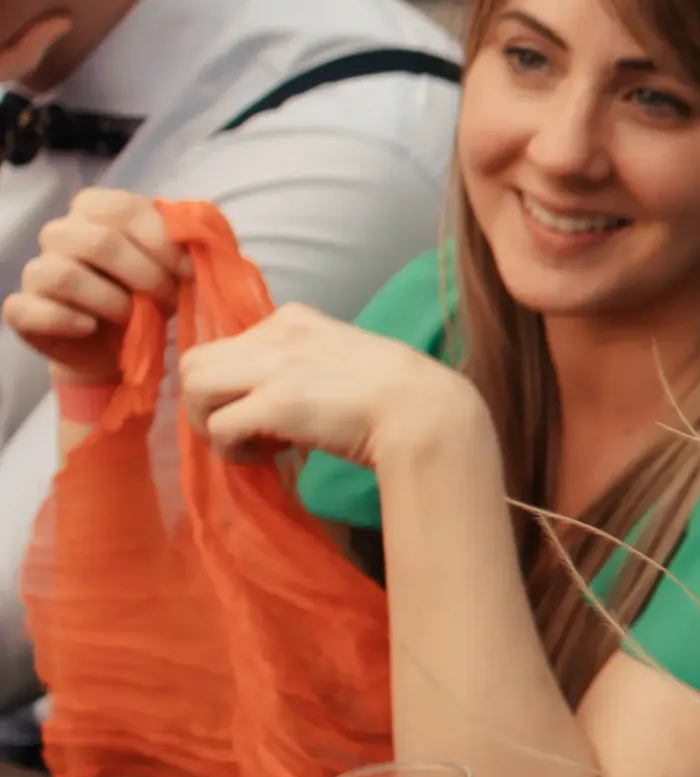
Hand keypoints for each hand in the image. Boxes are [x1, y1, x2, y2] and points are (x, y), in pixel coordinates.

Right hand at [2, 187, 184, 387]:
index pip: (123, 208)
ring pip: (65, 275)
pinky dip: (69, 321)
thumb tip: (205, 240)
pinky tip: (91, 327)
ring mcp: (36, 270)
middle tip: (169, 299)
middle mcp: (60, 233)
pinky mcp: (23, 309)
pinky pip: (33, 309)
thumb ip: (188, 246)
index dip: (161, 240)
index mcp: (95, 210)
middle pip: (98, 242)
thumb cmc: (149, 295)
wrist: (122, 345)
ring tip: (133, 316)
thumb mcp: (176, 267)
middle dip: (146, 275)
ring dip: (112, 301)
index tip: (190, 271)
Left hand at [179, 301, 483, 469]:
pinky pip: (218, 427)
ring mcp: (273, 367)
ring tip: (248, 443)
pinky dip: (231, 449)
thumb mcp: (343, 357)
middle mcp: (275, 334)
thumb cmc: (400, 394)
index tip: (262, 409)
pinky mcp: (275, 404)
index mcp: (293, 319)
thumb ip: (306, 361)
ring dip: (210, 424)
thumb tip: (276, 394)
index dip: (233, 383)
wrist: (428, 412)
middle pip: (195, 363)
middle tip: (240, 430)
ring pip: (194, 389)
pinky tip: (264, 457)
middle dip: (207, 403)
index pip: (228, 344)